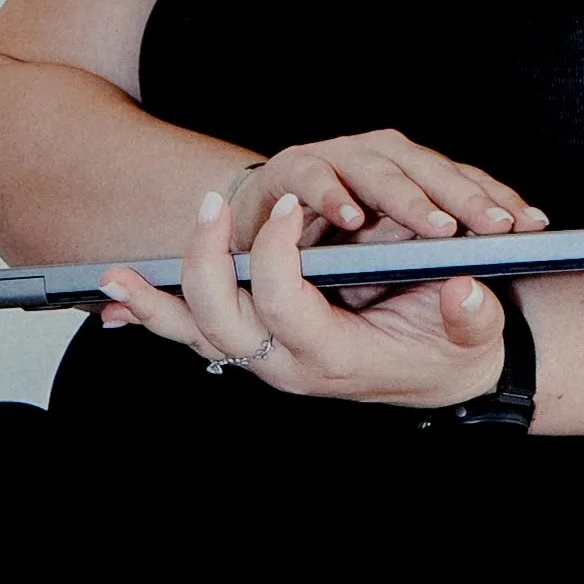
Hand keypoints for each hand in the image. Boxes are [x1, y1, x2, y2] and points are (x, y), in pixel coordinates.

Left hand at [98, 186, 522, 413]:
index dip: (276, 255)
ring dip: (154, 308)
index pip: (281, 305)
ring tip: (111, 280)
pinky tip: (118, 301)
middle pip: (221, 325)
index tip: (288, 206)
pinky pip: (196, 337)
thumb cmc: (452, 348)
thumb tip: (464, 292)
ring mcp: (268, 360)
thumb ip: (470, 314)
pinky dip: (157, 318)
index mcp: (334, 357)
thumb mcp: (472, 332)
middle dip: (203, 265)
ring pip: (196, 338)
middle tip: (207, 208)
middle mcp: (289, 365)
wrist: (446, 377)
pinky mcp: (258, 347)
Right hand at [221, 130, 547, 259]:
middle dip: (466, 198)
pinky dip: (331, 195)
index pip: (466, 181)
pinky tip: (351, 216)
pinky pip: (312, 178)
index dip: (499, 201)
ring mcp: (335, 161)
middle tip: (496, 228)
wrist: (260, 252)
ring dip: (409, 198)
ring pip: (379, 170)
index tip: (534, 226)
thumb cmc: (344, 264)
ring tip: (439, 227)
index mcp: (416, 176)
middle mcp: (381, 160)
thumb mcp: (405, 278)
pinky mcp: (290, 174)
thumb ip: (446, 284)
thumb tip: (473, 290)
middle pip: (432, 171)